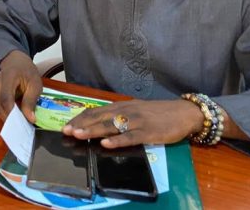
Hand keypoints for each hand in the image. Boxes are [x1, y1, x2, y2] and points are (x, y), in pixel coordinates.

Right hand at [0, 50, 41, 122]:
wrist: (15, 60)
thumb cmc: (27, 71)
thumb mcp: (35, 84)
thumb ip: (31, 101)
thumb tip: (30, 119)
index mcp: (8, 76)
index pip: (6, 98)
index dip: (11, 112)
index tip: (22, 122)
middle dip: (7, 118)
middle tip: (20, 127)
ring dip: (5, 116)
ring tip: (17, 123)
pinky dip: (3, 112)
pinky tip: (13, 116)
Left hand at [62, 99, 204, 147]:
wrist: (183, 113)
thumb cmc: (157, 113)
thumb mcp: (134, 110)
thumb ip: (117, 116)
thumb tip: (97, 124)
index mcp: (121, 106)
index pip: (95, 111)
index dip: (80, 118)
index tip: (66, 125)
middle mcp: (126, 111)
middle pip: (99, 117)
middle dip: (81, 124)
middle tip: (66, 131)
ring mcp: (136, 121)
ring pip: (111, 126)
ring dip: (93, 131)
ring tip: (78, 135)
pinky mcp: (148, 132)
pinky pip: (130, 137)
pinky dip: (117, 140)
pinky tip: (106, 143)